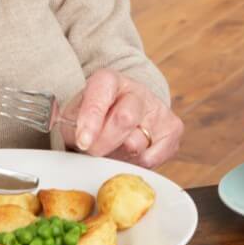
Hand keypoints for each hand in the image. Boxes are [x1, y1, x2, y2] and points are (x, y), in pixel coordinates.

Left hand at [61, 69, 183, 166]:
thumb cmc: (94, 119)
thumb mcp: (74, 116)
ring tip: (113, 149)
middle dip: (105, 142)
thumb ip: (70, 122)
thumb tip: (72, 128)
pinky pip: (152, 158)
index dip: (91, 120)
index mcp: (109, 81)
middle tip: (93, 151)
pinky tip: (129, 155)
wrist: (120, 117)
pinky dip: (136, 164)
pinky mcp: (173, 129)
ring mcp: (158, 108)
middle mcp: (137, 90)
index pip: (101, 95)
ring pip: (138, 143)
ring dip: (119, 155)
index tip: (84, 141)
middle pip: (125, 118)